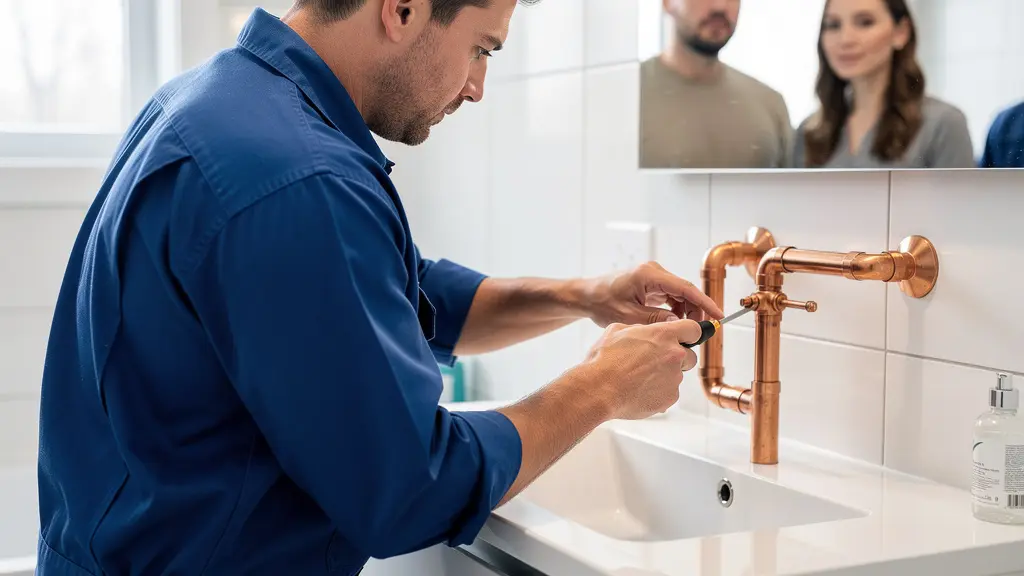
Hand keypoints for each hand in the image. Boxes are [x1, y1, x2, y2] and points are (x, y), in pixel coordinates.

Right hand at [581, 319, 700, 419]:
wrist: (598, 389)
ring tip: (639, 379)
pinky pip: (670, 393)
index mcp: (663, 334)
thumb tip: (644, 332)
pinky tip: (639, 391)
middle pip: (690, 355)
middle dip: (678, 358)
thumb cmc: (604, 360)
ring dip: (664, 376)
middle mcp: (675, 354)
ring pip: (677, 375)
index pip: (693, 329)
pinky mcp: (670, 397)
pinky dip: (658, 392)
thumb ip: (639, 329)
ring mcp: (675, 378)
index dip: (689, 333)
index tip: (685, 338)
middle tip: (655, 362)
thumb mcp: (617, 331)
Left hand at [582, 262, 723, 327]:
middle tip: (699, 333)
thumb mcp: (629, 317)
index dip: (705, 303)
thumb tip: (680, 326)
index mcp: (649, 275)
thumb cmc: (602, 303)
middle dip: (695, 312)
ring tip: (685, 331)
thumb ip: (656, 321)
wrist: (587, 296)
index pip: (685, 288)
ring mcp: (653, 276)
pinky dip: (676, 310)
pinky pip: (671, 296)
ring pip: (680, 295)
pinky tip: (674, 324)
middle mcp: (654, 271)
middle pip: (685, 291)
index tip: (719, 315)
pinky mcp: (651, 283)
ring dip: (685, 312)